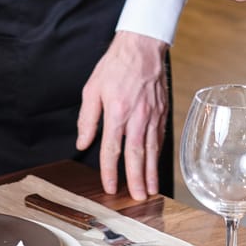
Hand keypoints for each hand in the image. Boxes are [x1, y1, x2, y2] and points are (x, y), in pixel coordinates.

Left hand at [75, 30, 168, 200]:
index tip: (110, 187)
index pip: (112, 149)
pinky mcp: (162, 111)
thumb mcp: (92, 89)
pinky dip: (159, 154)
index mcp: (116, 112)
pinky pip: (160, 138)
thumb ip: (87, 119)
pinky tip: (157, 165)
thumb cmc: (115, 66)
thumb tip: (83, 143)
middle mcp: (137, 117)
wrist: (142, 46)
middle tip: (139, 199)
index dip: (110, 171)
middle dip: (136, 179)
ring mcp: (152, 115)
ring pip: (151, 150)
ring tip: (151, 190)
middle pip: (136, 155)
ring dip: (151, 172)